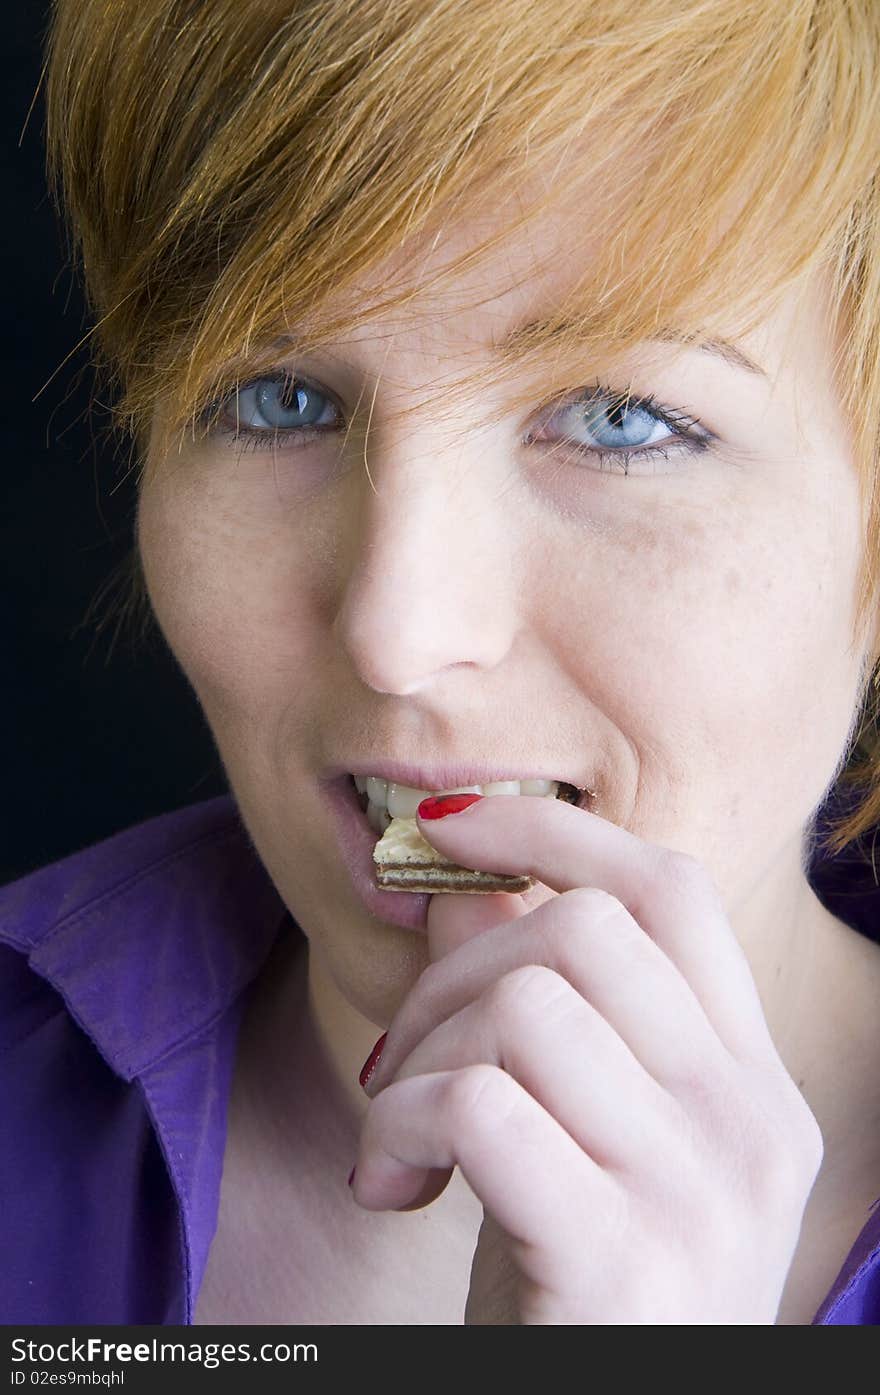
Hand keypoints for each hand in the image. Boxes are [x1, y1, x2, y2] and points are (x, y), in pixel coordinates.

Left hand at [350, 796, 823, 1323]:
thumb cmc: (576, 1287)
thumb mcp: (574, 1137)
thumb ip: (535, 1008)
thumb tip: (459, 891)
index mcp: (750, 1079)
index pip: (671, 890)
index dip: (552, 833)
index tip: (450, 828)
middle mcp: (750, 1122)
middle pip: (585, 932)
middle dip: (455, 974)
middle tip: (407, 1062)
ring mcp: (699, 1189)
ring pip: (528, 1004)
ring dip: (424, 1058)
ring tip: (402, 1136)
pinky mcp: (621, 1256)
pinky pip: (482, 1103)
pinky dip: (404, 1122)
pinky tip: (395, 1183)